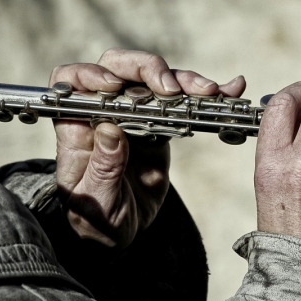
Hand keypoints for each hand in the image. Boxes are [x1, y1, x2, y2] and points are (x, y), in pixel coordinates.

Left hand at [50, 48, 245, 247]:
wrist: (120, 233)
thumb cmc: (95, 218)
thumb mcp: (96, 201)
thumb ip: (102, 167)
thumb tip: (109, 129)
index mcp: (77, 126)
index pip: (71, 81)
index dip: (91, 74)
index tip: (115, 86)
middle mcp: (104, 112)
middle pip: (118, 67)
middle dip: (146, 68)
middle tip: (171, 88)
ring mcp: (134, 114)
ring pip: (154, 80)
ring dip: (183, 79)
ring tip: (209, 91)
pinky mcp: (160, 123)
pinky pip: (181, 101)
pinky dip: (204, 94)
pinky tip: (228, 90)